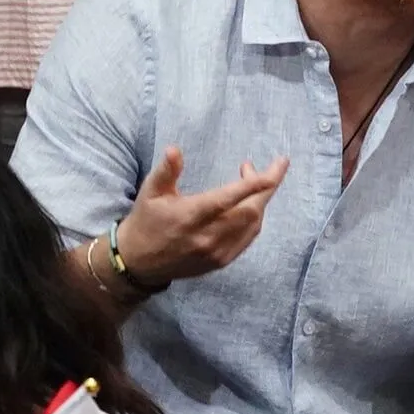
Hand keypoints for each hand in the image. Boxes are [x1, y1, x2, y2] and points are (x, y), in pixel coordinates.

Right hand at [115, 146, 289, 285]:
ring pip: (253, 224)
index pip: (228, 199)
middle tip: (271, 167)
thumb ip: (166, 170)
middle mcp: (207, 236)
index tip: (275, 169)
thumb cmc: (146, 220)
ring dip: (261, 200)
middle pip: (250, 211)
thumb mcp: (150, 192)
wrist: (138, 263)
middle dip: (267, 187)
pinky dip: (256, 218)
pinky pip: (248, 237)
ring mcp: (216, 252)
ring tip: (254, 180)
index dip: (254, 184)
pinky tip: (251, 203)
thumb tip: (174, 150)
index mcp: (190, 216)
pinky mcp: (221, 261)